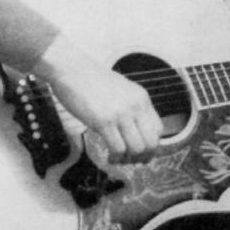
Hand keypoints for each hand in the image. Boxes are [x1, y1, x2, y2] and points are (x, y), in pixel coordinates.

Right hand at [33, 34, 162, 162]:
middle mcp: (135, 106)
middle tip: (130, 160)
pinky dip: (115, 158)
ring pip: (137, 149)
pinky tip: (109, 156)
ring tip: (117, 158)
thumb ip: (131, 107)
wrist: (70, 68)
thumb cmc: (91, 81)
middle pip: (151, 143)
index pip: (159, 130)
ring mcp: (120, 114)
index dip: (152, 146)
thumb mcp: (121, 90)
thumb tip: (137, 131)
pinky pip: (118, 149)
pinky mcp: (103, 121)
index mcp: (142, 98)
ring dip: (128, 160)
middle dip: (143, 157)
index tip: (140, 152)